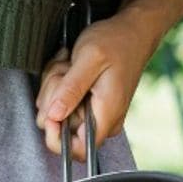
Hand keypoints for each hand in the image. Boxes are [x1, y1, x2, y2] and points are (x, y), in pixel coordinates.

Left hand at [35, 9, 159, 160]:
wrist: (132, 30)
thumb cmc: (116, 41)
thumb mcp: (89, 59)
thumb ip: (71, 89)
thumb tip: (54, 116)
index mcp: (106, 114)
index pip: (79, 151)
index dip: (56, 138)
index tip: (50, 113)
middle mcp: (103, 120)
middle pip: (61, 128)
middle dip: (53, 97)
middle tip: (65, 72)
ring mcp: (95, 113)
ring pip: (56, 112)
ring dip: (55, 85)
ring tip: (70, 66)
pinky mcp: (88, 104)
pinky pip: (61, 102)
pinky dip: (60, 83)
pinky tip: (70, 67)